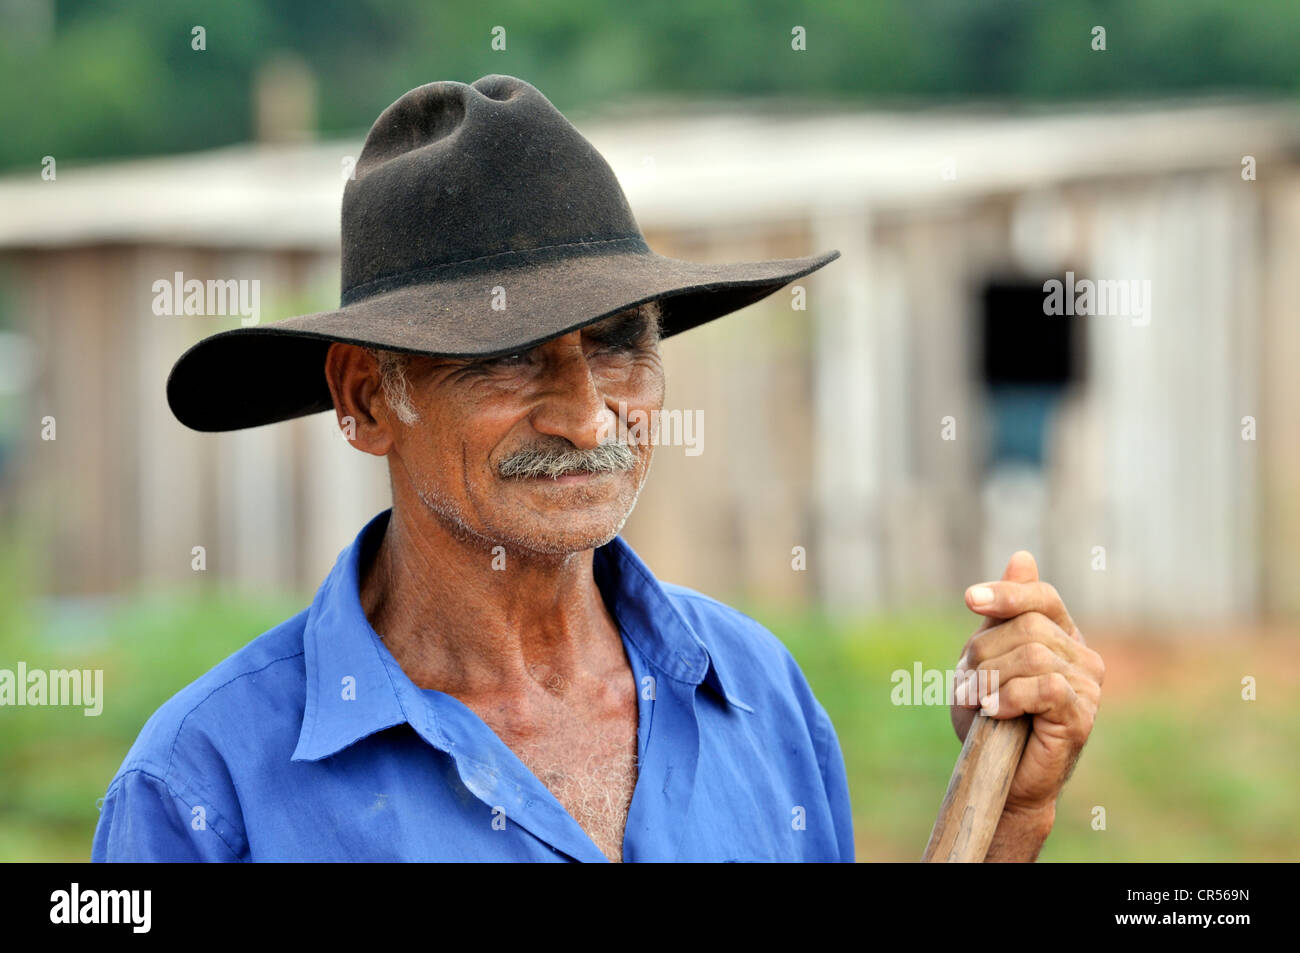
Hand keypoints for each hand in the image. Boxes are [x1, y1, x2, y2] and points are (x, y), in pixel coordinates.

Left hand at [950, 551, 1104, 815]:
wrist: (1001, 778)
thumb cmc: (993, 717)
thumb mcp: (988, 658)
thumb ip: (1004, 614)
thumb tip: (1023, 557)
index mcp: (1061, 636)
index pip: (1043, 597)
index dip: (1007, 594)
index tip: (969, 599)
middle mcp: (1082, 656)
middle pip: (1028, 626)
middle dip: (985, 653)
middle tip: (968, 684)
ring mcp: (1087, 687)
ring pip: (1033, 654)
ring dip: (991, 678)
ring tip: (978, 701)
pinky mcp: (1083, 716)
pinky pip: (1045, 686)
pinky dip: (1010, 697)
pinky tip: (994, 712)